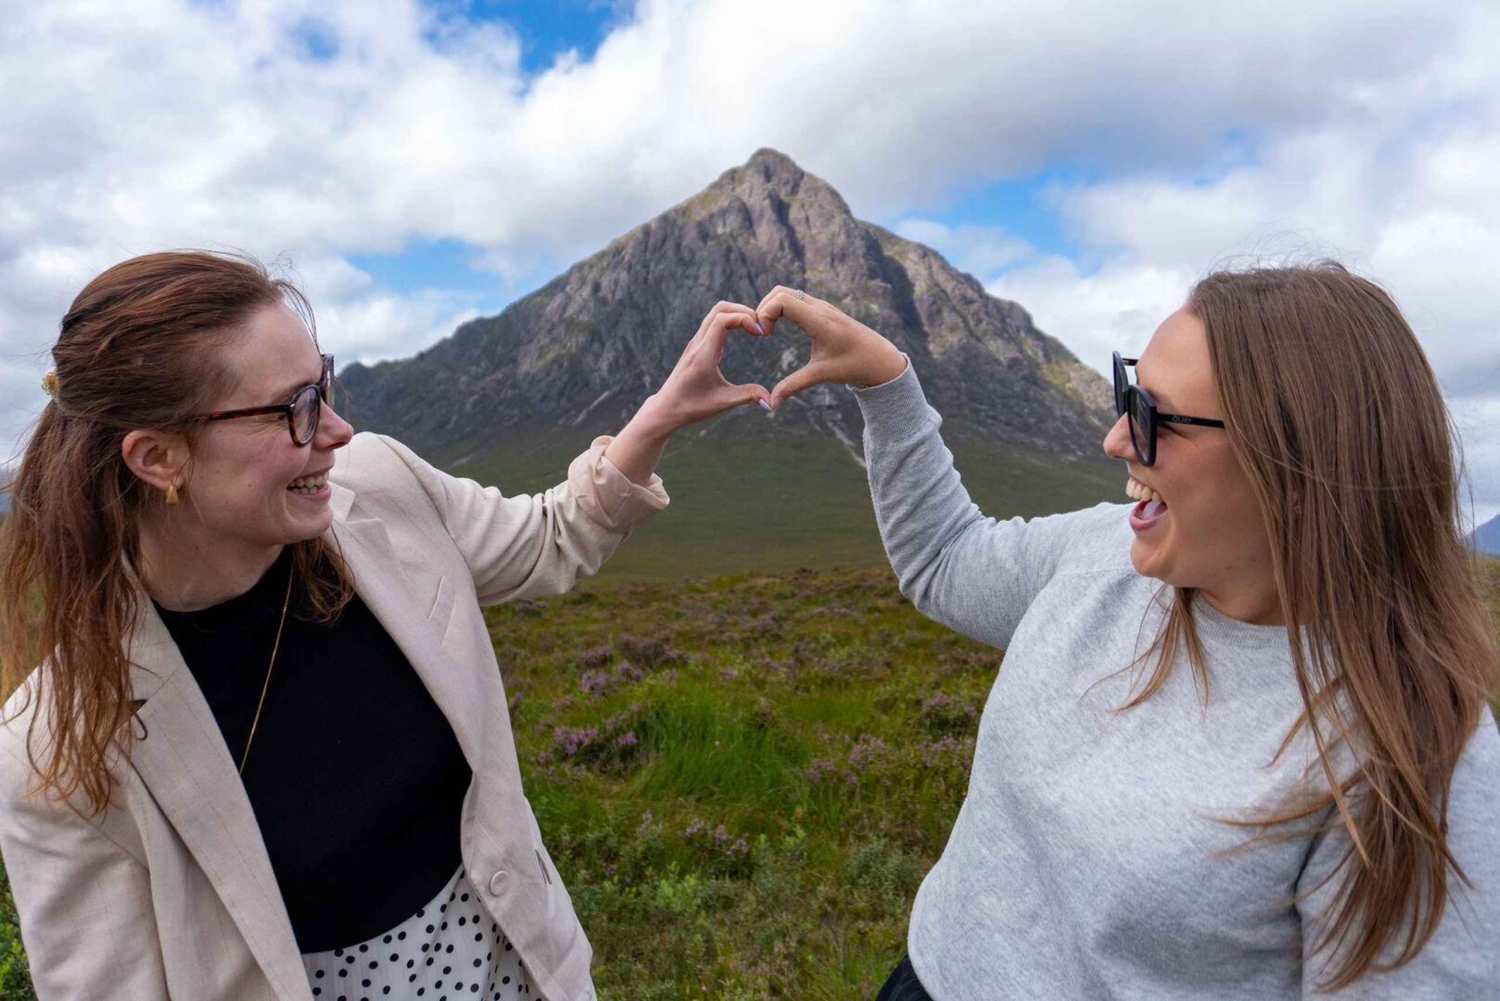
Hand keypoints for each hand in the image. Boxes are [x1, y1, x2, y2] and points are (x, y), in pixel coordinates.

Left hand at [604, 302, 769, 483]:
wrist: (666, 408)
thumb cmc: (692, 407)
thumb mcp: (723, 402)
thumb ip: (748, 396)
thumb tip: (772, 402)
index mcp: (703, 354)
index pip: (723, 320)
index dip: (744, 319)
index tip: (761, 334)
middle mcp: (698, 344)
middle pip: (720, 308)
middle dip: (743, 311)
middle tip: (761, 326)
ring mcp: (695, 343)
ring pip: (715, 313)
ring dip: (736, 314)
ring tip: (754, 328)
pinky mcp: (696, 346)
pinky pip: (712, 322)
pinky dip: (729, 320)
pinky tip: (742, 333)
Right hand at [755, 286, 906, 406]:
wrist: (880, 357)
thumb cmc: (853, 365)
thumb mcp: (821, 374)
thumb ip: (794, 385)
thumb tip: (772, 403)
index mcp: (819, 321)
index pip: (782, 301)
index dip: (765, 314)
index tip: (764, 336)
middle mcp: (820, 308)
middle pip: (779, 292)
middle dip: (763, 309)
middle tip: (761, 333)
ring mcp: (821, 305)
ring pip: (787, 292)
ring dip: (771, 307)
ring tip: (767, 331)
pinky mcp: (822, 309)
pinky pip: (795, 298)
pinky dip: (780, 308)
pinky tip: (778, 327)